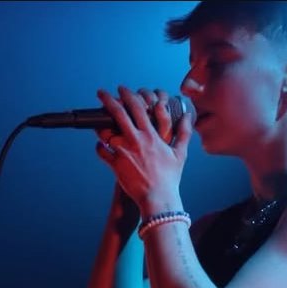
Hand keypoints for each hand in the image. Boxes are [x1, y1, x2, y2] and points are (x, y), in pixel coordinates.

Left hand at [93, 85, 191, 212]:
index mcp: (150, 135)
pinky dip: (99, 147)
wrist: (158, 198)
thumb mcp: (180, 154)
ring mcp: (123, 152)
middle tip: (101, 93)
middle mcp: (135, 140)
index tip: (122, 89)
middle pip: (118, 113)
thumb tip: (188, 116)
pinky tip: (101, 146)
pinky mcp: (116, 166)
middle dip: (108, 99)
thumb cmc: (170, 178)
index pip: (137, 107)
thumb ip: (184, 133)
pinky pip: (101, 152)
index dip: (128, 95)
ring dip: (100, 125)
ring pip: (105, 132)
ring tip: (98, 122)